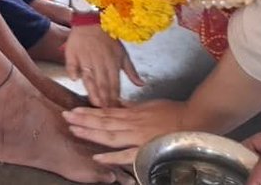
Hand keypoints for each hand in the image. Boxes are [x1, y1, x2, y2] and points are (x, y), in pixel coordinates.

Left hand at [64, 99, 187, 165]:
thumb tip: (118, 103)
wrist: (194, 120)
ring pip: (110, 134)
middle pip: (103, 121)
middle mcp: (132, 123)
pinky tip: (97, 157)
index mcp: (132, 113)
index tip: (73, 111)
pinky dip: (111, 156)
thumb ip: (131, 107)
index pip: (106, 112)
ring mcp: (138, 136)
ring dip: (91, 133)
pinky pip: (126, 154)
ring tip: (74, 130)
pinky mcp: (146, 148)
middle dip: (83, 120)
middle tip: (65, 117)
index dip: (89, 112)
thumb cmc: (173, 112)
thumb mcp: (149, 105)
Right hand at [65, 23, 142, 107]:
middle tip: (105, 111)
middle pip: (102, 83)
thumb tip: (141, 85)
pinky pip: (71, 63)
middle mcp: (99, 61)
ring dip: (92, 90)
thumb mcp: (123, 54)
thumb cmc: (108, 39)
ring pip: (89, 76)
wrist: (92, 20)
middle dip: (105, 99)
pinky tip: (75, 80)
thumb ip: (131, 71)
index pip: (114, 83)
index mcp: (113, 62)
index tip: (116, 110)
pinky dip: (73, 71)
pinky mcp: (72, 53)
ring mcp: (85, 57)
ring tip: (94, 103)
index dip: (115, 97)